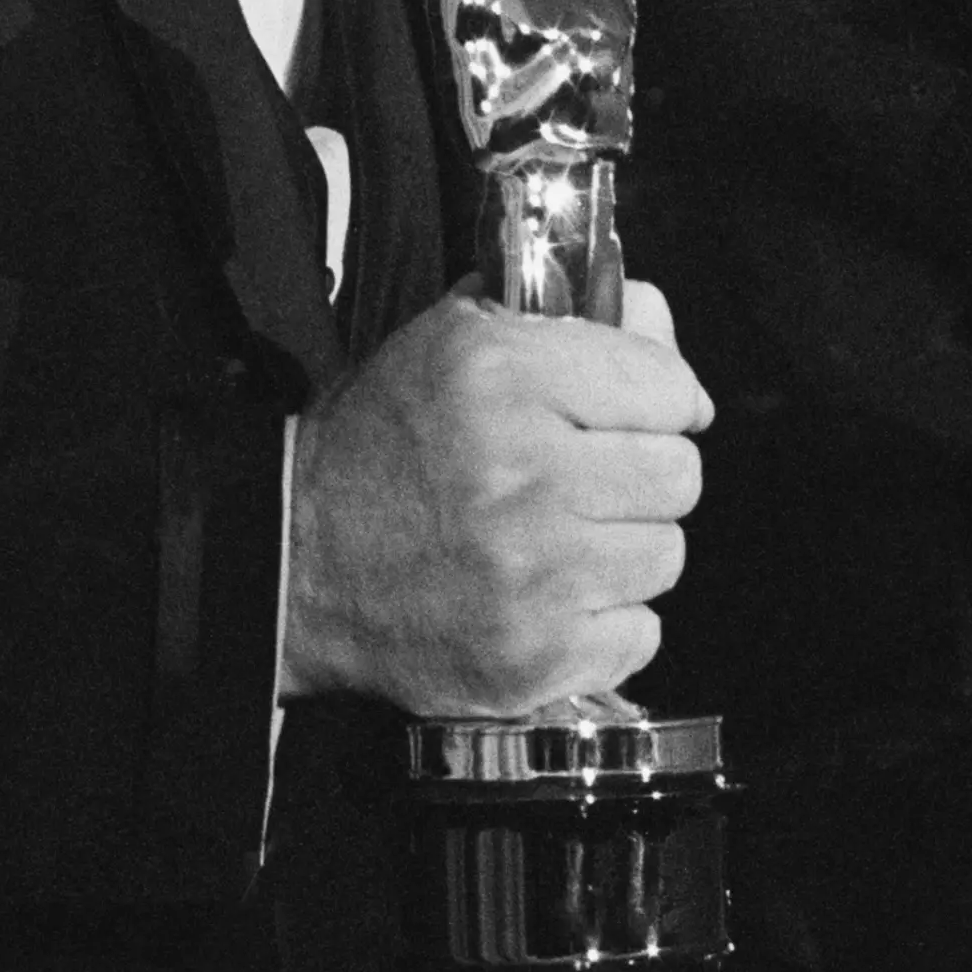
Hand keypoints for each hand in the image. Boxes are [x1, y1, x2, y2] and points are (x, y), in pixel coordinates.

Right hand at [282, 277, 710, 718]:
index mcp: (504, 377)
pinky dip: (607, 624)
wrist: (292, 565)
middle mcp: (526, 473)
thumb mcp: (453, 342)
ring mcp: (535, 575)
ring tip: (563, 541)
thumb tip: (654, 313)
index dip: (659, 399)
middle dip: (642, 474)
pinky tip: (553, 600)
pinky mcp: (535, 658)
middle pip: (679, 475)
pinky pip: (640, 635)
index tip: (634, 414)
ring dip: (625, 550)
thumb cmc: (381, 447)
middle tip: (589, 480)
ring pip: (665, 555)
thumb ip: (565, 315)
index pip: (670, 387)